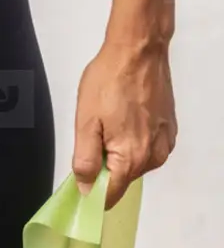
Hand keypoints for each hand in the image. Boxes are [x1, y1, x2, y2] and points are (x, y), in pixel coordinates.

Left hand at [72, 38, 176, 210]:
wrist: (139, 51)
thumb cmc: (109, 80)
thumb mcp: (85, 120)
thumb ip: (85, 159)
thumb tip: (85, 188)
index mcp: (131, 158)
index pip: (110, 196)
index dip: (91, 191)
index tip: (80, 178)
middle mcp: (152, 157)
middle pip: (121, 177)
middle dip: (104, 162)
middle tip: (94, 130)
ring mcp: (163, 144)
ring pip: (134, 161)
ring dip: (119, 147)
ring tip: (111, 116)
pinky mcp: (168, 130)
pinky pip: (146, 146)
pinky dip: (134, 136)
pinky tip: (126, 113)